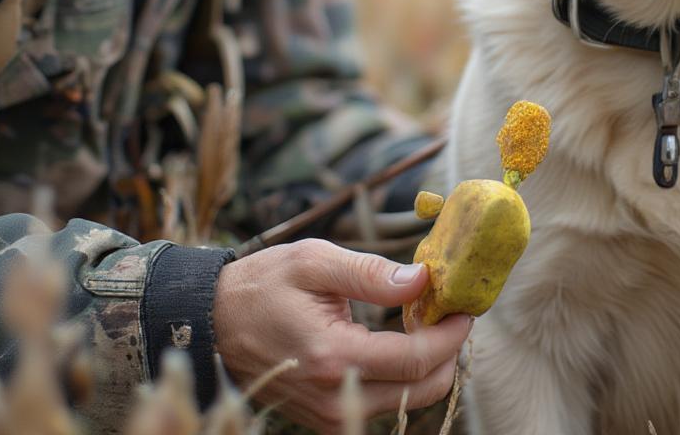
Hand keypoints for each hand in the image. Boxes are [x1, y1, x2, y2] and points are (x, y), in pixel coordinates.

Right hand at [213, 239, 470, 432]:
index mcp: (334, 356)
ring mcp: (331, 414)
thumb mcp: (315, 261)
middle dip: (448, 351)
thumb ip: (371, 273)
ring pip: (407, 400)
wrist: (215, 321)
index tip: (465, 307)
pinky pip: (383, 402)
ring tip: (422, 320)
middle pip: (422, 388)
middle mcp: (336, 396)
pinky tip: (397, 339)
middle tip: (449, 312)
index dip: (450, 333)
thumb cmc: (263, 284)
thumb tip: (422, 279)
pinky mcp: (327, 417)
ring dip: (428, 364)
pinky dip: (403, 376)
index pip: (417, 359)